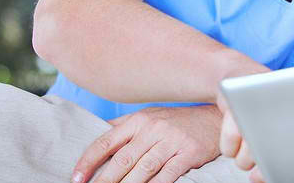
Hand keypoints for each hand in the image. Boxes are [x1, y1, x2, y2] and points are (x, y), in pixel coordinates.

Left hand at [73, 105, 222, 182]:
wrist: (216, 118)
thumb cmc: (178, 121)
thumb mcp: (150, 117)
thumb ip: (125, 127)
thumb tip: (97, 135)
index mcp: (138, 120)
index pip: (106, 141)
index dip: (88, 161)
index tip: (77, 177)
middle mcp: (152, 129)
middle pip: (122, 159)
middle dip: (104, 179)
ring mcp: (171, 141)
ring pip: (142, 169)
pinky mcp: (188, 153)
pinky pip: (167, 175)